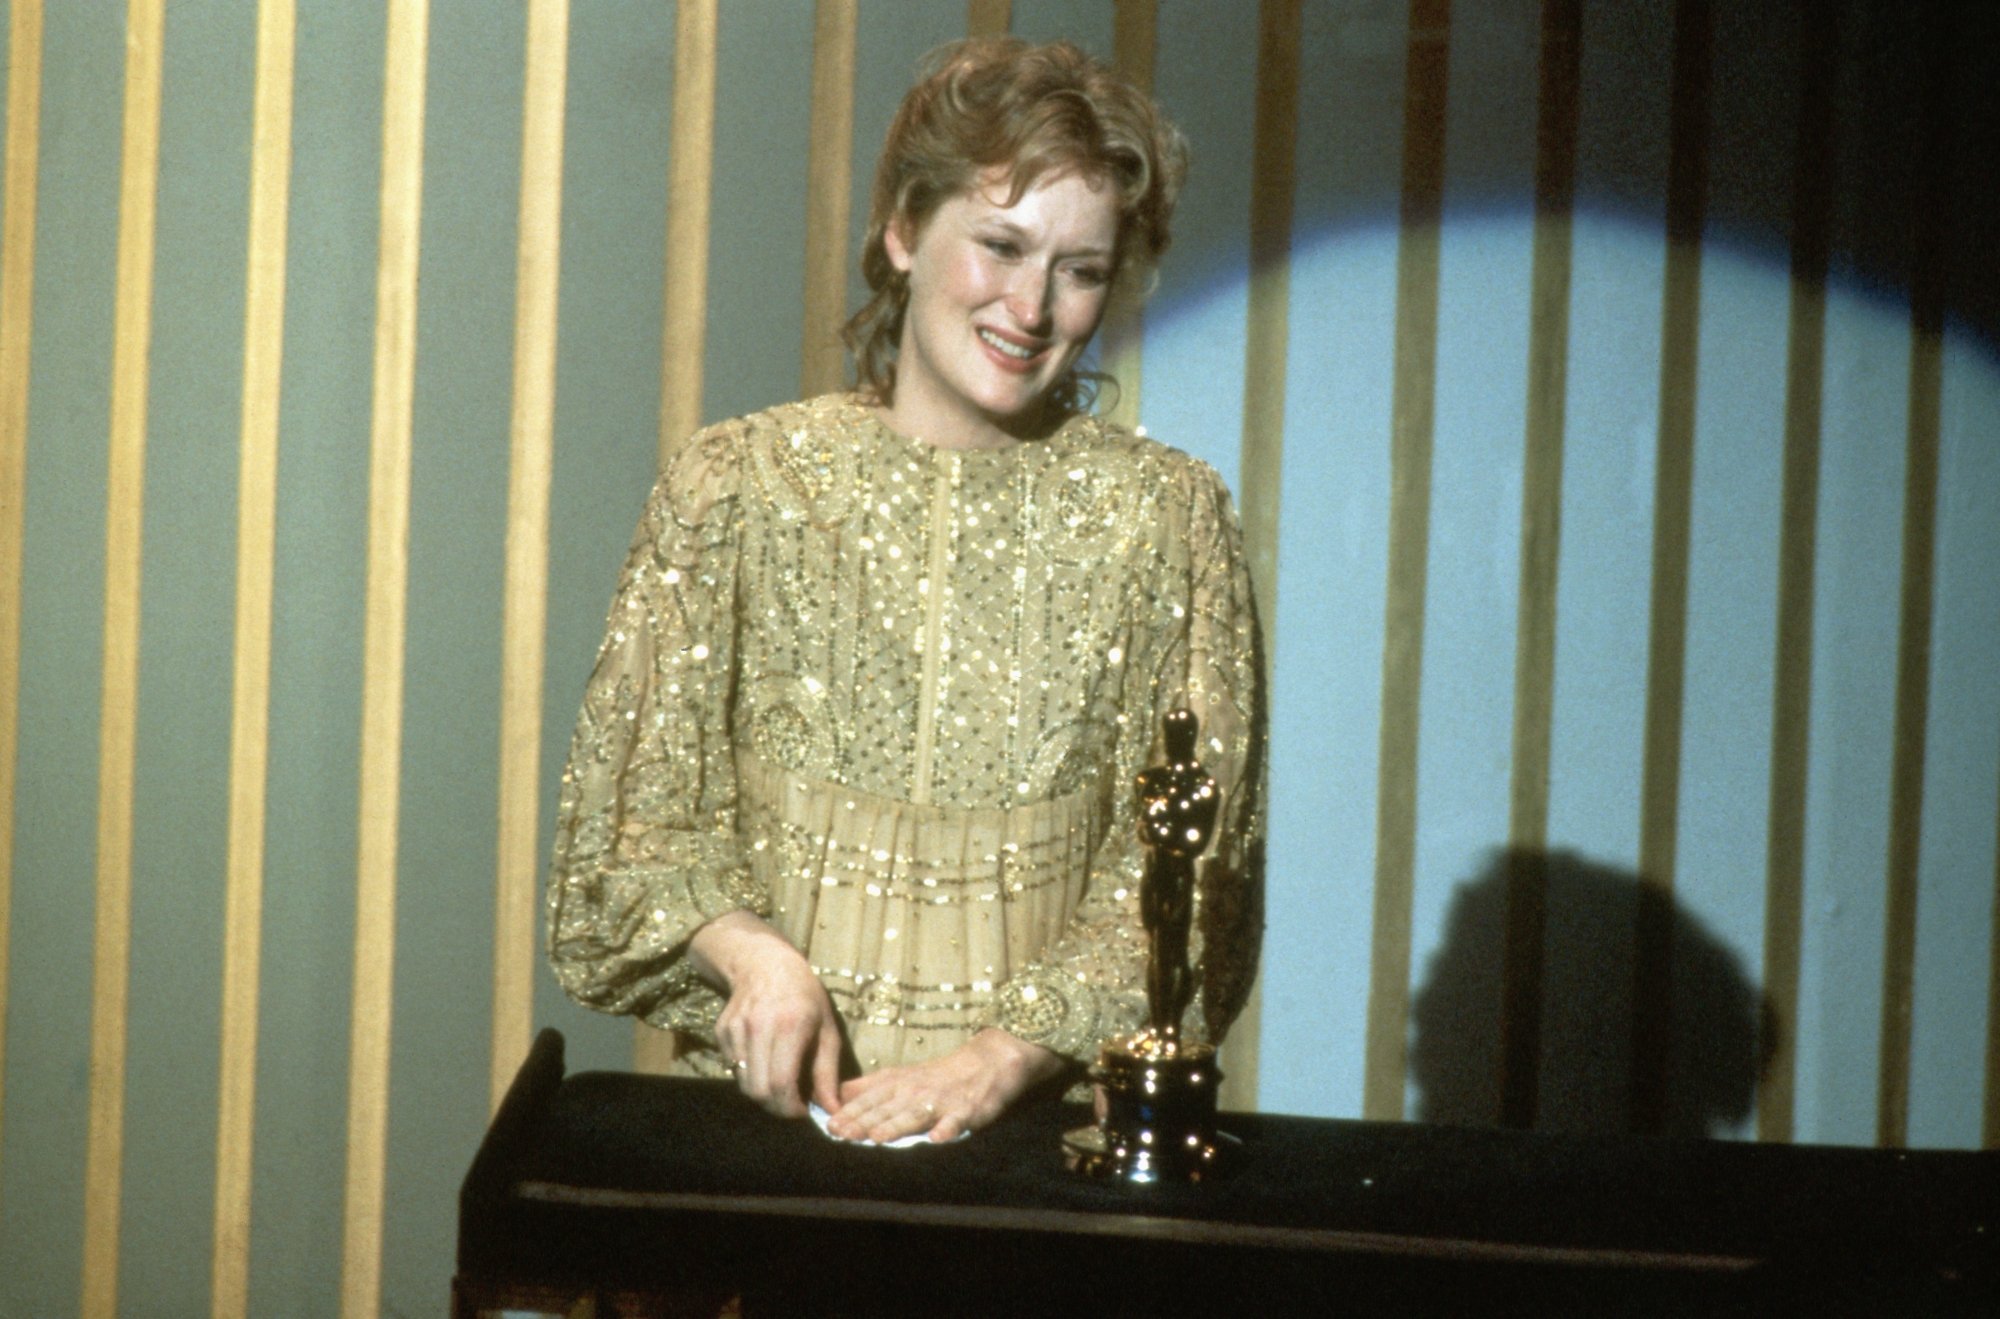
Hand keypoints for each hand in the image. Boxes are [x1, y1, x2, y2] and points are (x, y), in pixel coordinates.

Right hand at [688, 910, 842, 1117]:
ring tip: (781, 1080)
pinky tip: (765, 1060)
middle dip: (776, 1107)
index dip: (791, 1108)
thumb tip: (832, 1110)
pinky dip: (750, 1075)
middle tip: (792, 1103)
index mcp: (790, 1026)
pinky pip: (733, 1068)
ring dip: (763, 1093)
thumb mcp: (827, 1030)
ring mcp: (735, 1029)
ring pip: (743, 1084)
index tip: (804, 1111)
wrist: (765, 964)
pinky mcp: (721, 1032)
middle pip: (758, 1091)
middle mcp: (758, 1027)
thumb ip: (828, 1073)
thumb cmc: (805, 997)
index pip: (781, 1084)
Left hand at [827, 1029, 1063, 1142]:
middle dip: (864, 1121)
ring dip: (897, 1125)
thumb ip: (867, 1087)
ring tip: (879, 1138)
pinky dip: (947, 1129)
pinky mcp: (967, 1110)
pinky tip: (938, 1139)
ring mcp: (941, 1101)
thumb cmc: (935, 1077)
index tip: (829, 1126)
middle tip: (842, 1134)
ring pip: (915, 1114)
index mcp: (898, 1083)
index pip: (869, 1099)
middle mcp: (915, 1091)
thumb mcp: (898, 1077)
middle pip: (886, 1108)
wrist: (985, 1064)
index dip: (849, 1113)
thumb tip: (832, 1097)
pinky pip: (956, 1121)